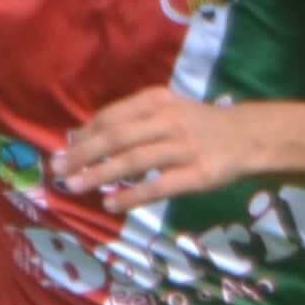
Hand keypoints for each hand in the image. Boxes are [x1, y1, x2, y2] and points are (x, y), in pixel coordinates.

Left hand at [57, 89, 255, 205]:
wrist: (248, 136)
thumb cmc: (199, 125)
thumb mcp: (168, 109)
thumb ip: (132, 120)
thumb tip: (83, 137)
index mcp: (157, 100)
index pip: (112, 116)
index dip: (85, 133)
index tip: (63, 149)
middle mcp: (168, 121)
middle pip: (117, 137)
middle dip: (83, 154)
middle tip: (57, 169)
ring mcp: (184, 147)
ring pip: (134, 161)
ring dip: (100, 174)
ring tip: (75, 187)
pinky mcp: (198, 173)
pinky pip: (159, 186)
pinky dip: (133, 196)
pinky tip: (111, 204)